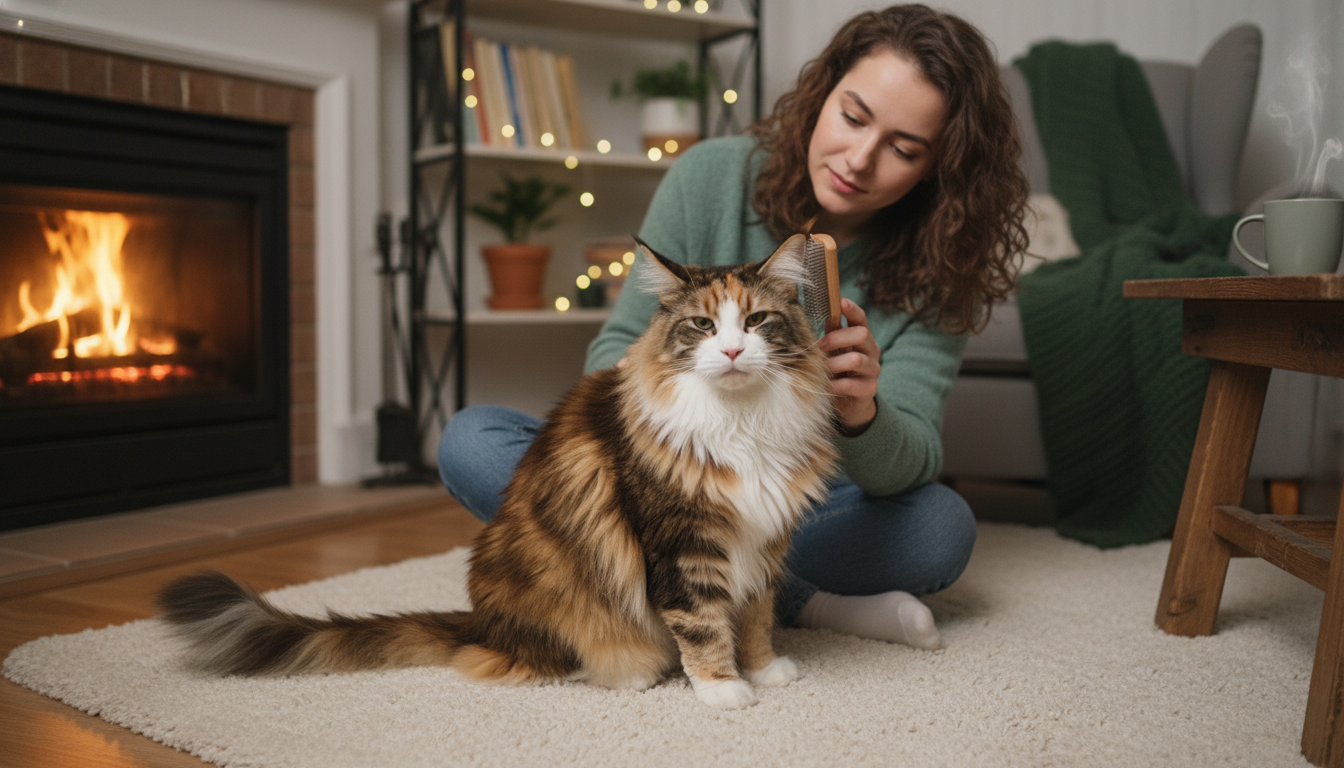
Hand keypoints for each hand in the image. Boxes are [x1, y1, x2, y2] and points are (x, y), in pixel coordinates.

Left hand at [819, 298, 879, 434]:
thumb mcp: (833, 351)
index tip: (840, 301)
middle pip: (861, 334)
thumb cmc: (838, 371)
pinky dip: (835, 385)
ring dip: (835, 363)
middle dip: (838, 338)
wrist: (850, 403)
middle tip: (820, 347)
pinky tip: (826, 387)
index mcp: (862, 338)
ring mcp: (872, 370)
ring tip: (822, 370)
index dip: (852, 309)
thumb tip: (820, 316)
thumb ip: (831, 335)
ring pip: (857, 360)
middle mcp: (871, 351)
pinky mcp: (869, 389)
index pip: (861, 319)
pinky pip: (851, 384)